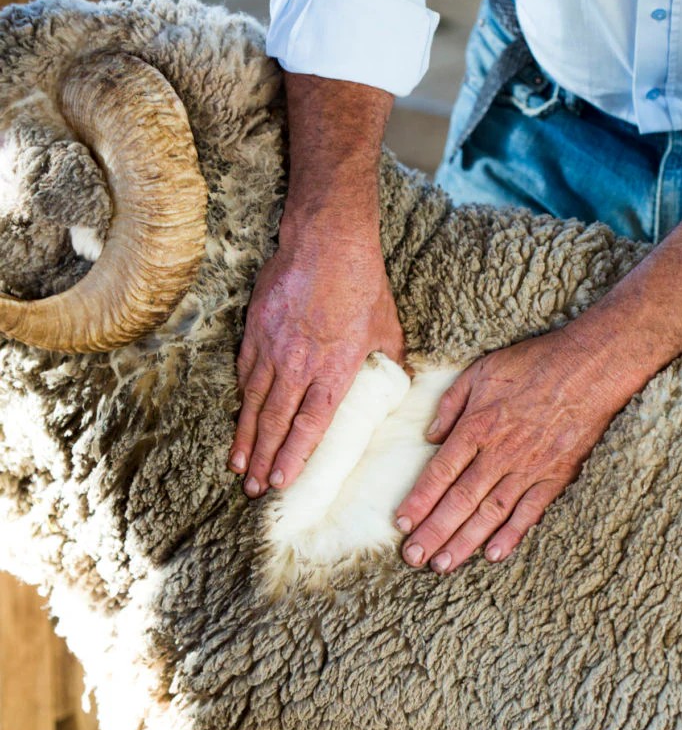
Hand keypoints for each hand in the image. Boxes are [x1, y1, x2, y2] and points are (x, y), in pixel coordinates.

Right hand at [229, 224, 403, 495]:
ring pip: (253, 402)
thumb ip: (390, 361)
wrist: (326, 240)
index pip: (310, 424)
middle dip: (263, 459)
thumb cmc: (362, 283)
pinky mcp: (255, 330)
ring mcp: (271, 348)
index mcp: (334, 369)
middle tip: (254, 489)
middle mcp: (298, 365)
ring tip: (238, 467)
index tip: (282, 481)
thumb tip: (397, 381)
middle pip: (275, 422)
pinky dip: (242, 401)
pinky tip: (240, 420)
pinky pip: (245, 373)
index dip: (293, 456)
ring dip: (245, 438)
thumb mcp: (388, 327)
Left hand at [395, 328, 629, 571]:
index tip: (401, 523)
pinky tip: (492, 555)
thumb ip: (451, 404)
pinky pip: (530, 511)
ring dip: (464, 542)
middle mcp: (500, 452)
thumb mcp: (480, 371)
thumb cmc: (533, 364)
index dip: (420, 500)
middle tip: (412, 558)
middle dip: (434, 532)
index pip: (440, 472)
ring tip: (442, 565)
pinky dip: (511, 535)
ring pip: (491, 513)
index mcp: (478, 426)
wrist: (591, 366)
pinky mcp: (556, 476)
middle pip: (460, 500)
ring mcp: (530, 467)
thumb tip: (430, 437)